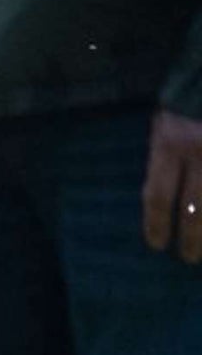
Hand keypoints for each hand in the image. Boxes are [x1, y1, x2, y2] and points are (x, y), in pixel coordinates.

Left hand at [142, 110, 201, 261]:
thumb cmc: (187, 97)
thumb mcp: (164, 123)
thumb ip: (163, 157)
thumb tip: (160, 199)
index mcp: (171, 144)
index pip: (159, 197)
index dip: (157, 225)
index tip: (157, 245)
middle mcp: (201, 151)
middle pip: (196, 209)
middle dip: (192, 239)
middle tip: (189, 258)